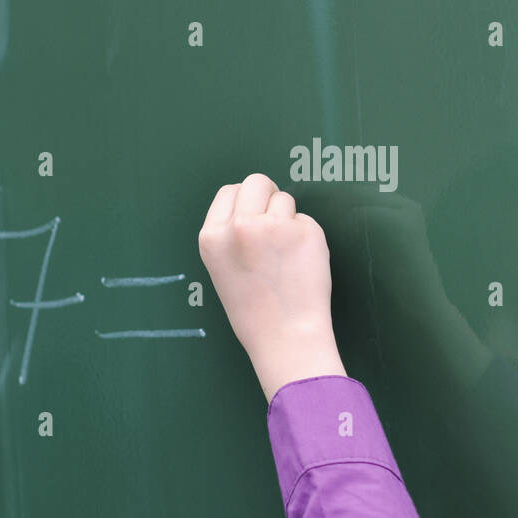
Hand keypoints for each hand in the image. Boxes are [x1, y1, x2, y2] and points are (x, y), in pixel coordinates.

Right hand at [198, 174, 346, 402]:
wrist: (283, 336)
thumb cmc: (252, 309)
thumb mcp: (221, 267)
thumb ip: (229, 234)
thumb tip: (252, 205)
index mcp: (211, 236)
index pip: (228, 191)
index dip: (243, 203)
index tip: (252, 219)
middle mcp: (238, 226)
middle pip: (256, 182)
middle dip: (267, 197)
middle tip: (273, 226)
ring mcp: (272, 226)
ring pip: (284, 199)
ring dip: (288, 218)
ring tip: (285, 253)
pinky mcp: (304, 231)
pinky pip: (306, 219)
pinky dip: (306, 236)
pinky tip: (301, 262)